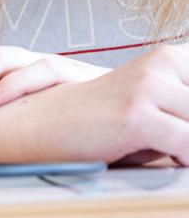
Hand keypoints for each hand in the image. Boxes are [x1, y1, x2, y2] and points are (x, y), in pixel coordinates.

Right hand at [47, 44, 188, 164]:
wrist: (43, 121)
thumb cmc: (101, 123)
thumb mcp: (154, 106)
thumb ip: (183, 110)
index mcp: (172, 59)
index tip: (180, 120)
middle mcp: (164, 64)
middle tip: (174, 138)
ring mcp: (149, 86)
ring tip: (173, 148)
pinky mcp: (137, 114)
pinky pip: (188, 145)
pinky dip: (184, 158)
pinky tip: (169, 158)